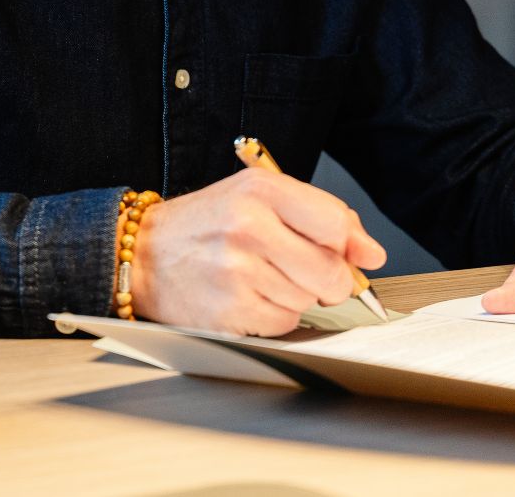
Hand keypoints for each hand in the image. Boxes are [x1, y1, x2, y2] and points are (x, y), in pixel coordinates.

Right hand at [130, 168, 386, 335]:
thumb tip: (370, 253)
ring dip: (297, 295)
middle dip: (329, 280)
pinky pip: (283, 323)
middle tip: (307, 272)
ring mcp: (237, 272)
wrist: (144, 256)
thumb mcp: (257, 197)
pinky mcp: (229, 311)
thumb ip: (319, 216)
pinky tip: (250, 297)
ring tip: (262, 277)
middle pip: (329, 271)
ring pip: (308, 299)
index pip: (334, 223)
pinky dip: (275, 315)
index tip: (350, 254)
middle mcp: (248, 227)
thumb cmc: (206, 225)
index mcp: (260, 190)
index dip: (349, 245)